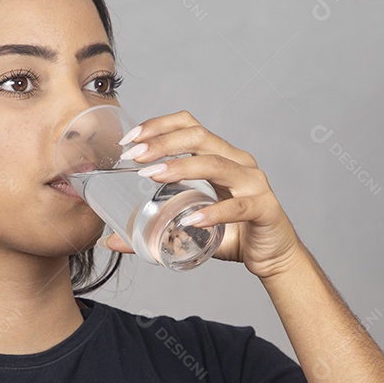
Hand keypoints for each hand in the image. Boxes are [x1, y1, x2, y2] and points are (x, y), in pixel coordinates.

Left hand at [99, 110, 304, 279]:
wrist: (273, 257)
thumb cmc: (233, 234)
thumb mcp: (188, 227)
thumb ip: (153, 229)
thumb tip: (110, 240)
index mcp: (221, 156)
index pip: (190, 126)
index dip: (159, 125)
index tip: (129, 139)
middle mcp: (239, 162)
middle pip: (200, 137)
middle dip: (163, 142)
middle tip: (134, 156)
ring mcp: (254, 183)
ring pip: (217, 165)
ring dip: (182, 167)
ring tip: (153, 176)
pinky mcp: (264, 209)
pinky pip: (238, 207)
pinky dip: (213, 212)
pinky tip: (191, 220)